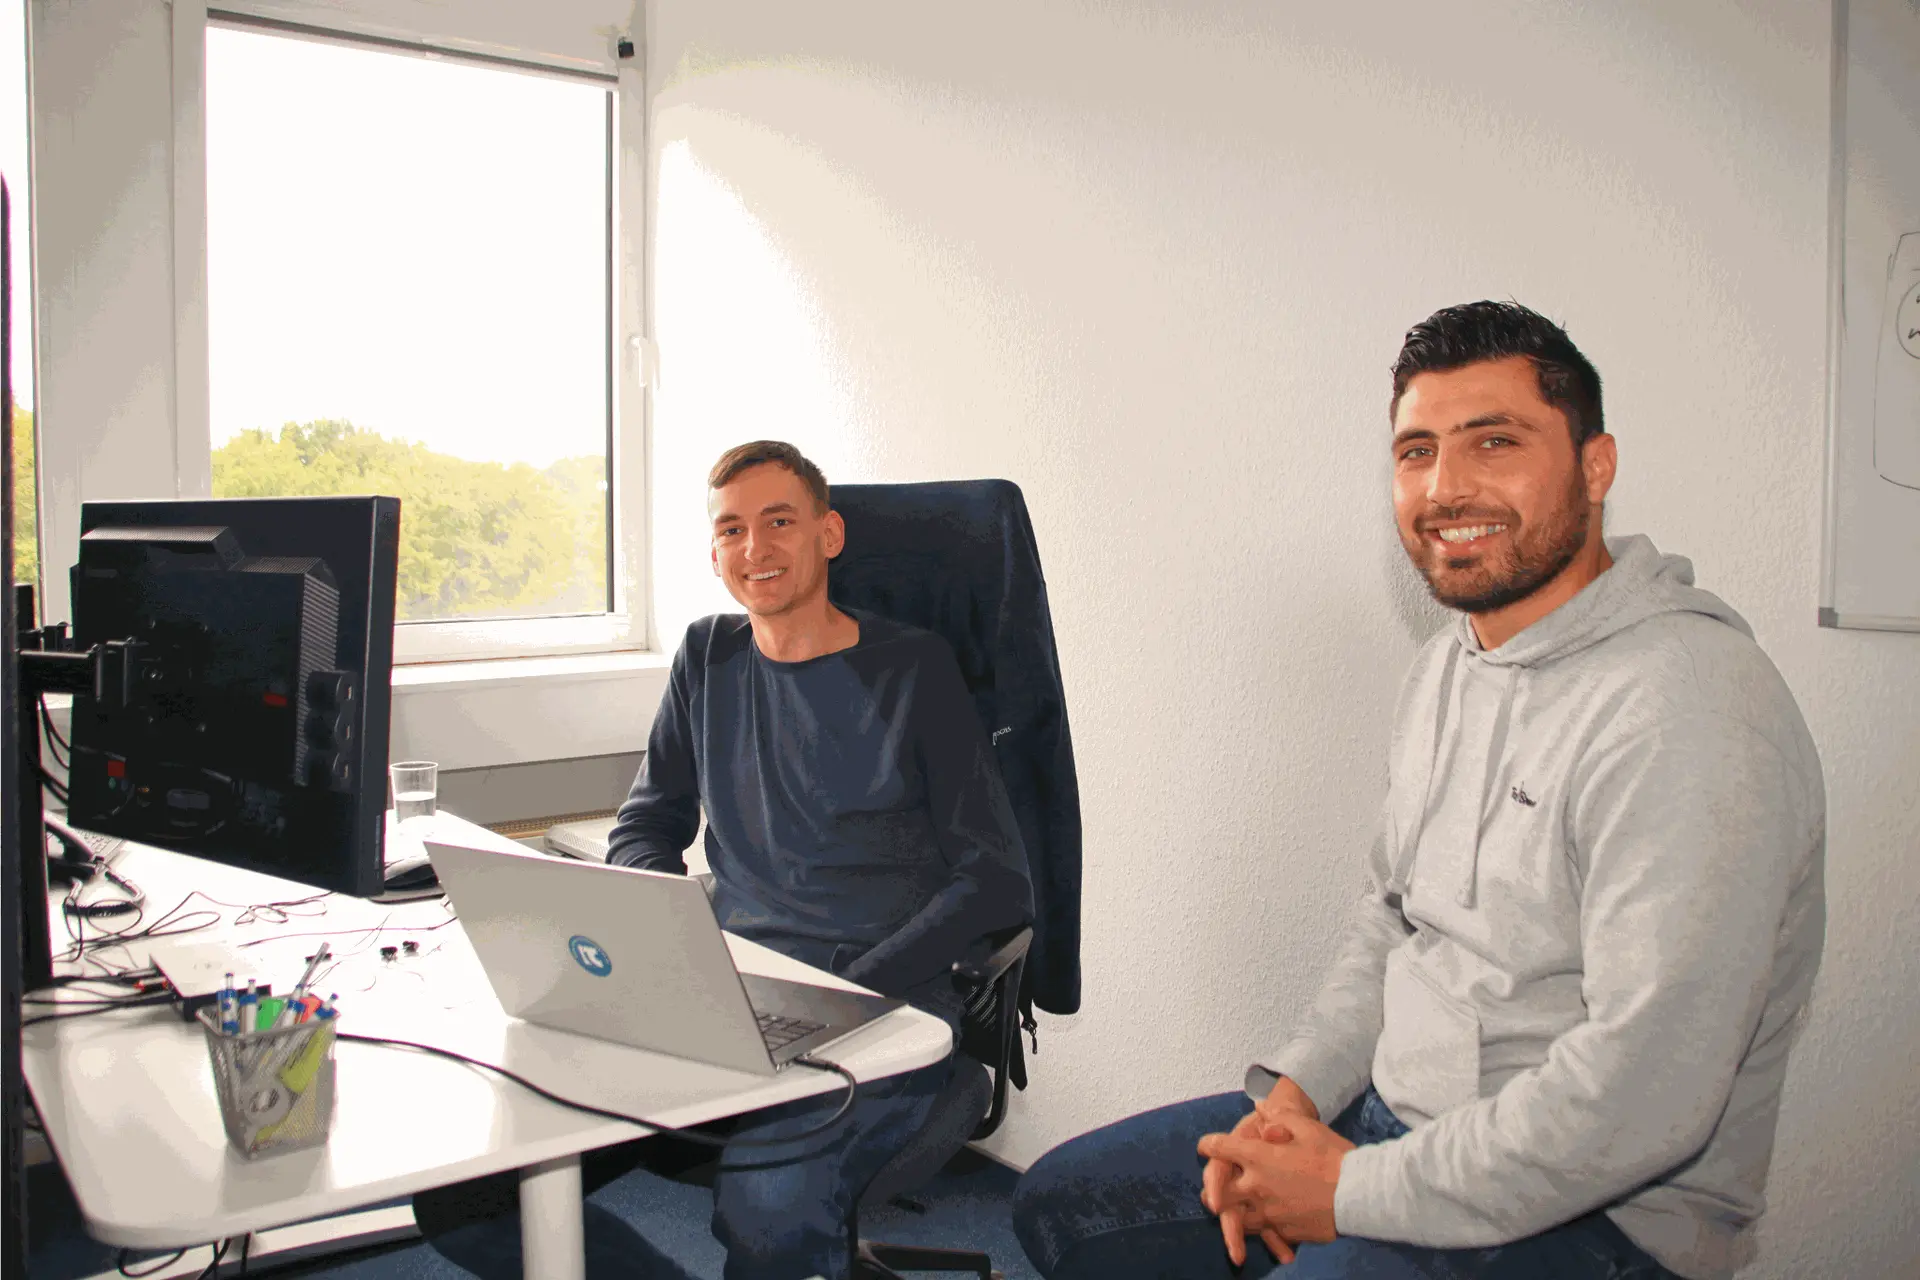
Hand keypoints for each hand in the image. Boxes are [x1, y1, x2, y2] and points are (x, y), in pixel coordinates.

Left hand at [1197, 1111, 1355, 1257]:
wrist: (1360, 1194)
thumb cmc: (1334, 1157)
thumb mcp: (1307, 1128)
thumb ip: (1280, 1117)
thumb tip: (1262, 1107)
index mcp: (1259, 1158)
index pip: (1220, 1148)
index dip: (1209, 1144)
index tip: (1206, 1145)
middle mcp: (1257, 1187)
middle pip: (1219, 1192)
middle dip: (1214, 1188)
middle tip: (1214, 1187)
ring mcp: (1269, 1212)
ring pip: (1239, 1217)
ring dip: (1237, 1210)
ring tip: (1240, 1207)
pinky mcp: (1284, 1231)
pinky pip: (1266, 1231)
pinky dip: (1264, 1226)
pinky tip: (1271, 1221)